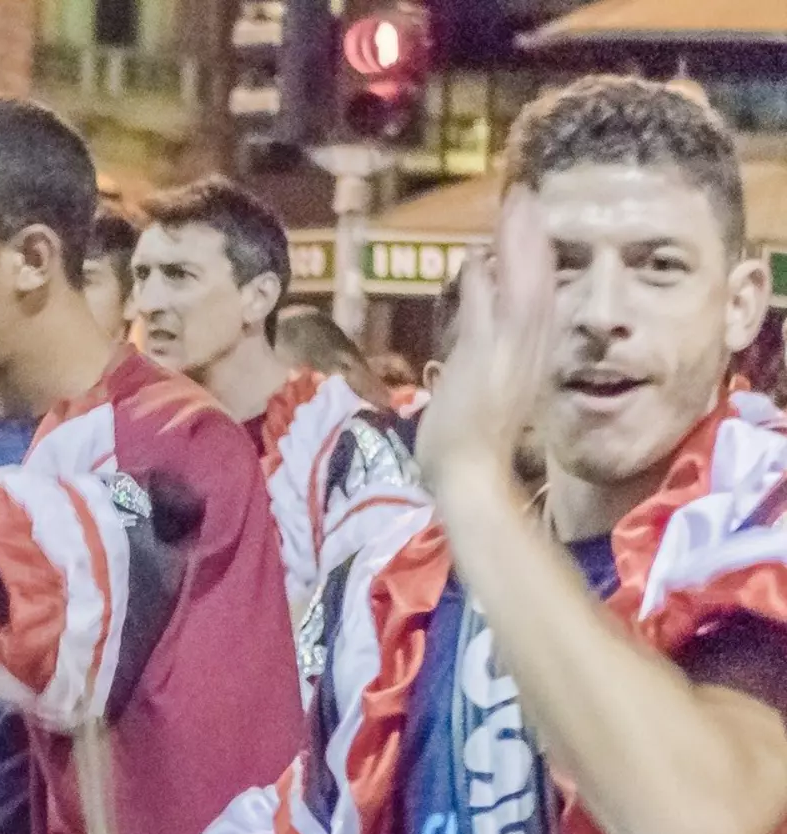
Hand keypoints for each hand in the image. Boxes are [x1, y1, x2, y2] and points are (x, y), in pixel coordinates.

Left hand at [416, 189, 556, 500]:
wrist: (470, 480)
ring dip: (521, 243)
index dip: (531, 261)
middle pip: (534, 284)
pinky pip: (504, 307)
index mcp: (521, 362)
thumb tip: (458, 351)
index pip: (531, 302)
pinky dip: (503, 277)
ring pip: (525, 287)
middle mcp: (524, 354)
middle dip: (530, 239)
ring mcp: (510, 354)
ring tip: (520, 200)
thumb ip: (471, 367)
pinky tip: (492, 246)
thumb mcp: (470, 398)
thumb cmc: (465, 452)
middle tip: (526, 193)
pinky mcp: (491, 358)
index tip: (526, 223)